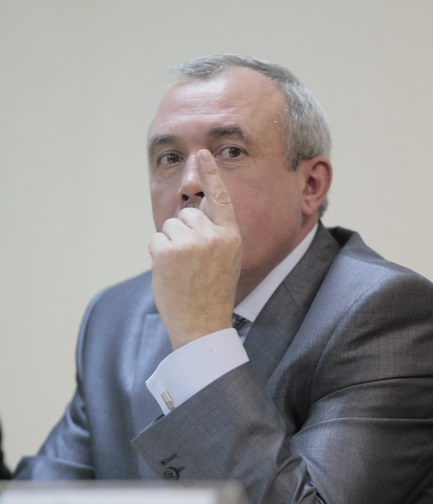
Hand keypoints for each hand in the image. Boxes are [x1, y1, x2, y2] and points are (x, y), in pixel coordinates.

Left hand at [149, 149, 241, 349]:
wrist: (202, 324)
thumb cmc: (212, 294)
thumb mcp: (226, 261)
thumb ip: (215, 235)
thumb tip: (193, 209)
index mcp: (231, 237)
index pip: (220, 198)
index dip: (211, 175)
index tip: (202, 153)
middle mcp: (213, 235)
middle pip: (187, 214)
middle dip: (183, 233)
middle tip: (191, 264)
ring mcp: (190, 242)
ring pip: (170, 226)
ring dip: (170, 245)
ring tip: (182, 271)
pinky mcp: (168, 250)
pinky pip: (156, 239)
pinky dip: (158, 255)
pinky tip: (170, 274)